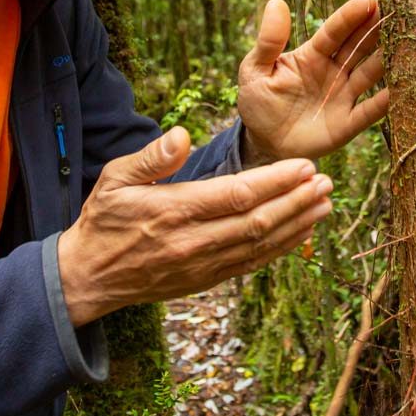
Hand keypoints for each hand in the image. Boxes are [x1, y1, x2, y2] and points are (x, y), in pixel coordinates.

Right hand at [56, 127, 333, 324]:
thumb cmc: (104, 220)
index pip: (237, 195)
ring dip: (297, 224)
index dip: (277, 181)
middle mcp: (192, 242)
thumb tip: (181, 134)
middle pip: (258, 221)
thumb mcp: (114, 178)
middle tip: (327, 182)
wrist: (88, 278)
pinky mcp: (206, 281)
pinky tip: (301, 232)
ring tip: (325, 204)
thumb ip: (151, 157)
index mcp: (173, 211)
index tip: (305, 167)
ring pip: (260, 245)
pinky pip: (251, 264)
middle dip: (297, 201)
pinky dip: (281, 248)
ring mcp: (201, 265)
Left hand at [237, 0, 389, 164]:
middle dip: (378, 29)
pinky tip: (404, 89)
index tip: (368, 0)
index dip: (351, 17)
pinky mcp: (349, 123)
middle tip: (399, 10)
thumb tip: (276, 2)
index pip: (334, 32)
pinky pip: (371, 110)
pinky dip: (387, 101)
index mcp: (312, 55)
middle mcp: (334, 71)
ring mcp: (344, 96)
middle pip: (360, 47)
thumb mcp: (255, 69)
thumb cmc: (258, 101)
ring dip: (388, 59)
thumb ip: (269, 41)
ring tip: (409, 44)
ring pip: (371, 74)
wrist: (264, 143)